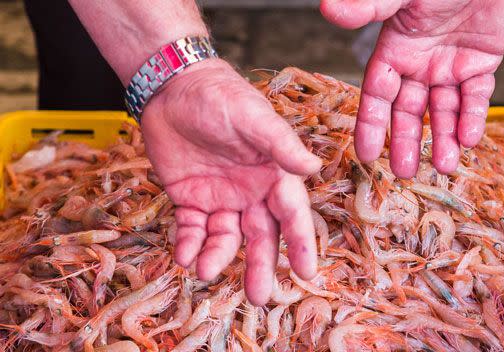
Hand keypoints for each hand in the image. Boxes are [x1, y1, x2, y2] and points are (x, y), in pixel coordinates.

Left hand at [142, 59, 321, 304]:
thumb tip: (314, 167)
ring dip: (218, 257)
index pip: (291, 213)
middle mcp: (252, 191)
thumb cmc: (220, 97)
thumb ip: (280, 143)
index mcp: (274, 173)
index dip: (299, 242)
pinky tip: (184, 255)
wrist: (172, 87)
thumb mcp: (253, 117)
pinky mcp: (191, 198)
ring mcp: (221, 197)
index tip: (306, 272)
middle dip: (260, 264)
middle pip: (261, 235)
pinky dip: (189, 244)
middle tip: (258, 296)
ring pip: (226, 238)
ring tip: (205, 270)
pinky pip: (193, 229)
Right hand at [321, 0, 503, 174]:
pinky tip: (470, 139)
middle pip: (409, 111)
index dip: (372, 125)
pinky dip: (473, 118)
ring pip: (443, 111)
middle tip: (405, 174)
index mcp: (395, 49)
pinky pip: (476, 97)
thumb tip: (327, 7)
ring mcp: (450, 65)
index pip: (378, 94)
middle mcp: (420, 63)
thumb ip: (369, 5)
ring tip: (447, 166)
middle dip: (408, 142)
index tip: (367, 155)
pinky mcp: (481, 64)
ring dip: (444, 138)